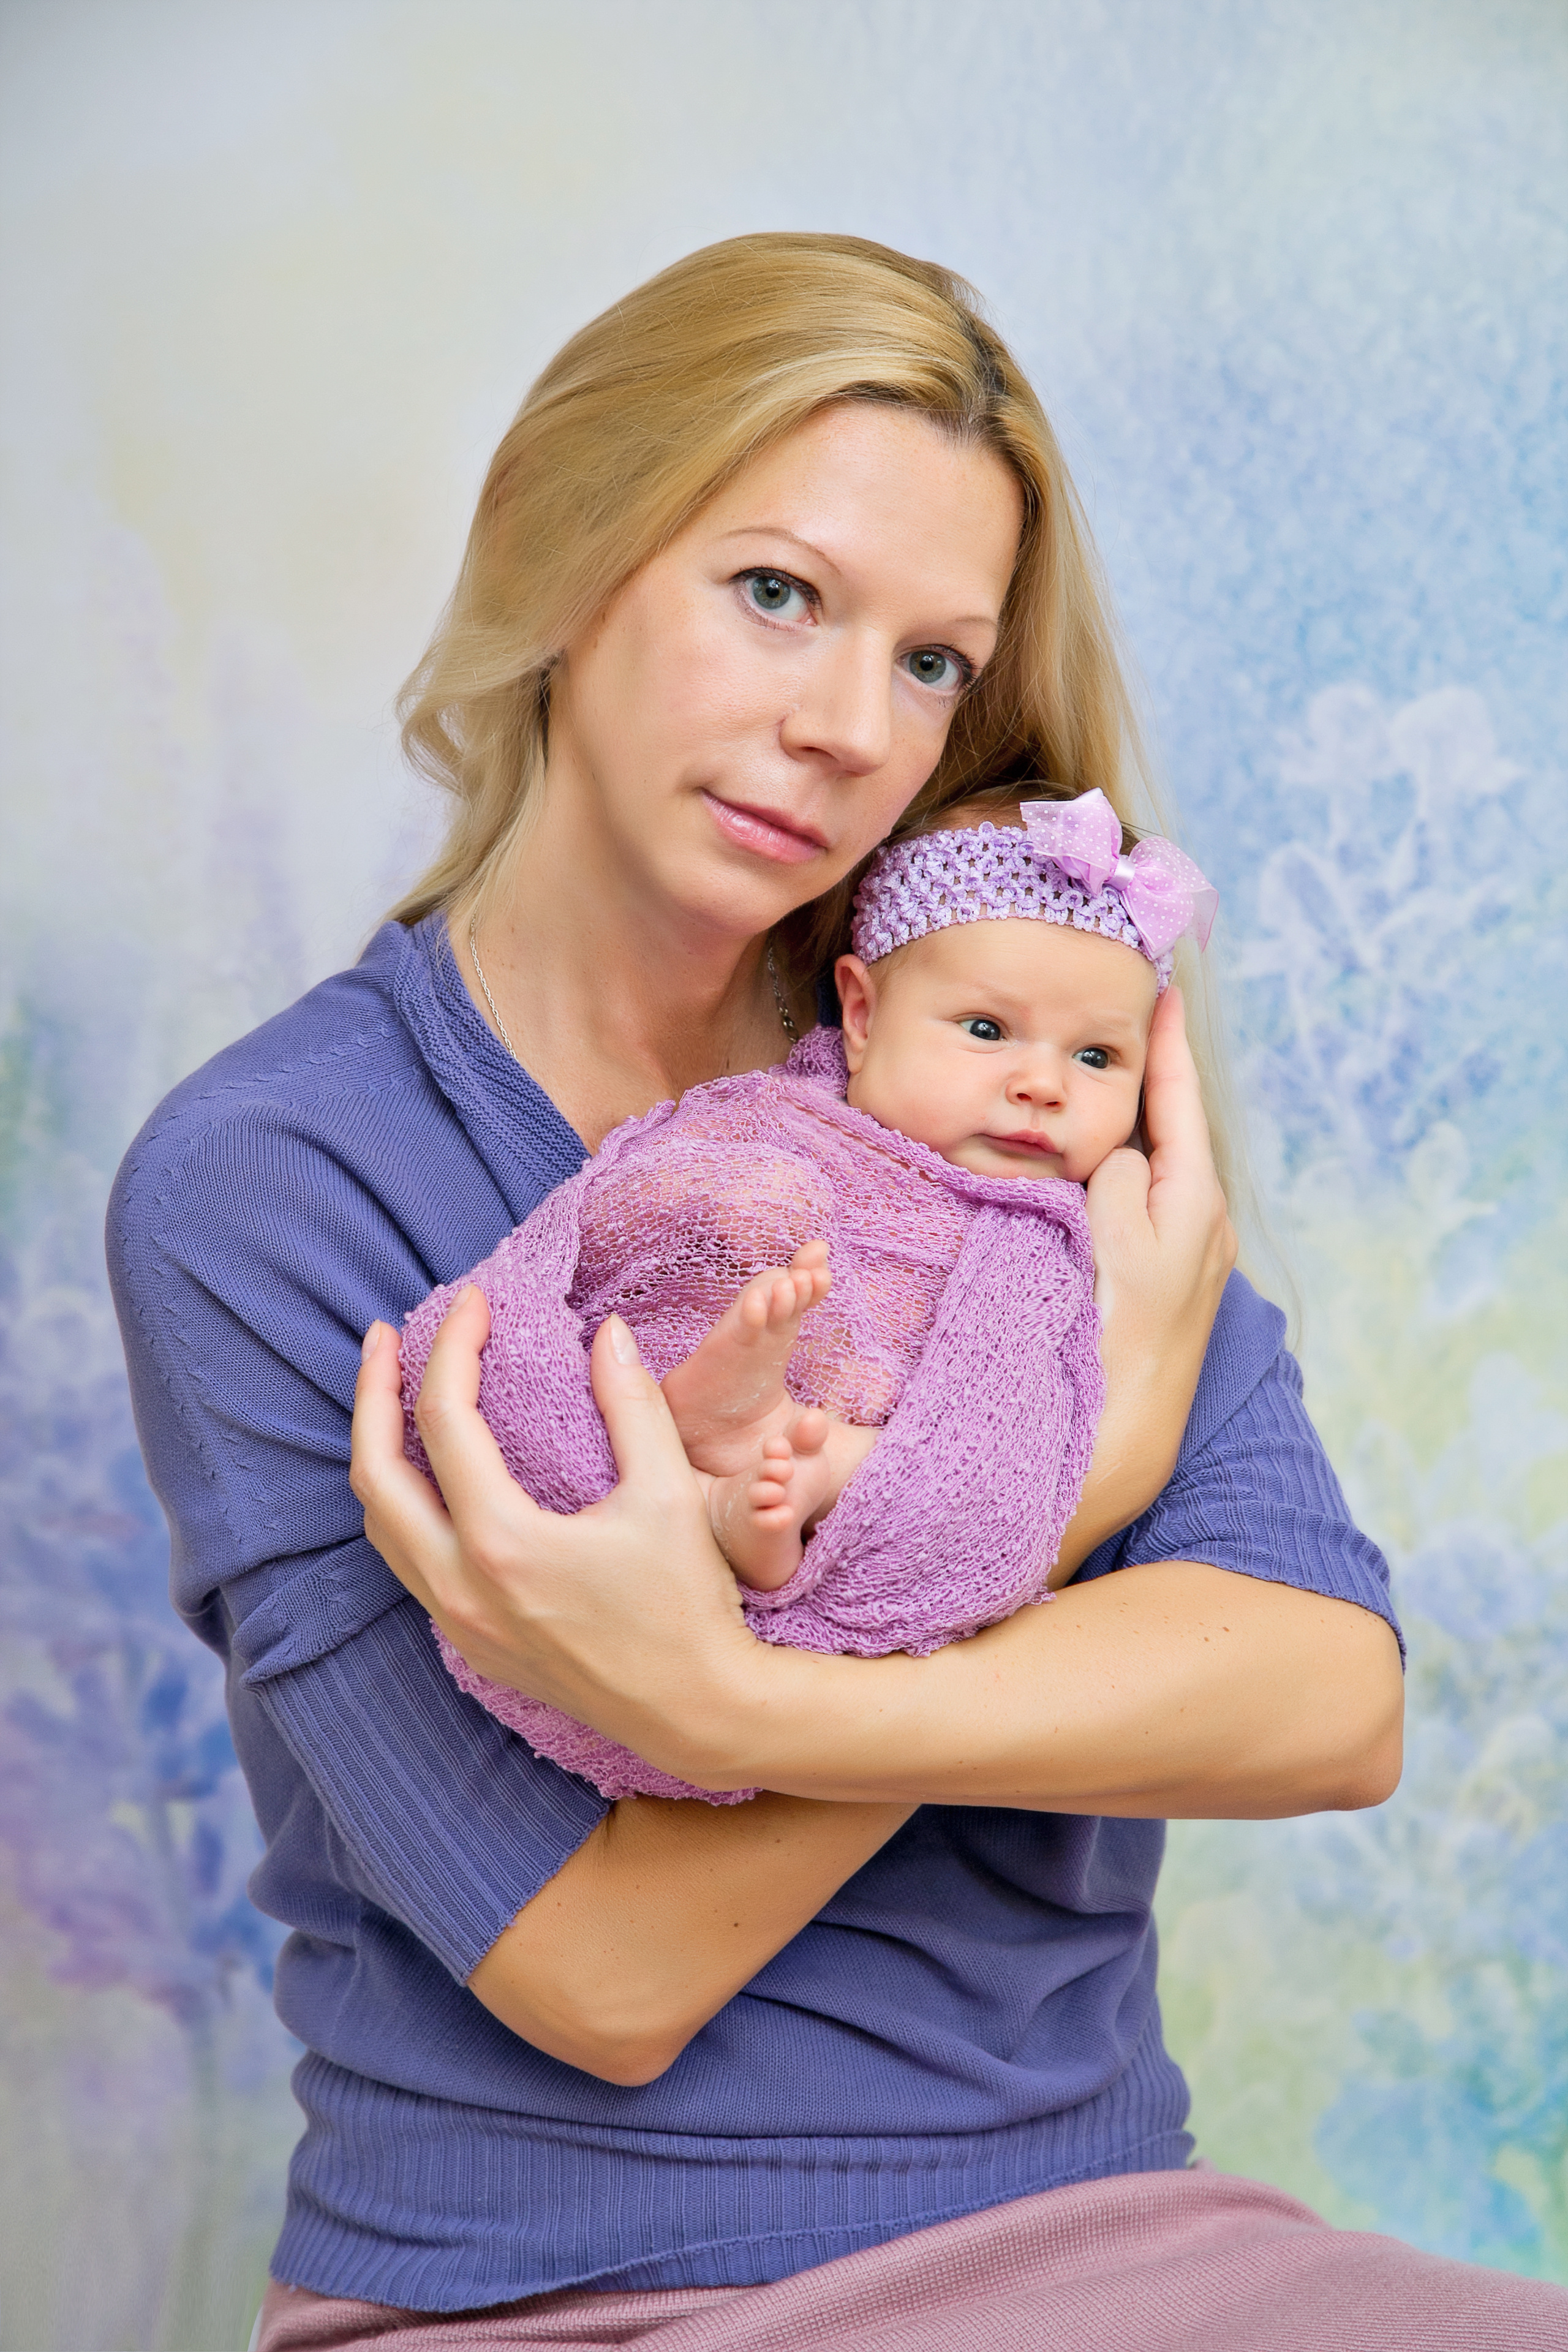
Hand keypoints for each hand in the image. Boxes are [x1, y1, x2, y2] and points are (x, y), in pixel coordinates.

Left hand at [350, 1289, 756, 1777]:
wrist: (696, 1709)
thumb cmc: (688, 1602)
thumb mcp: (669, 1492)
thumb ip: (632, 1404)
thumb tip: (606, 1331)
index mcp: (502, 1542)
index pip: (446, 1419)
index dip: (454, 1346)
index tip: (476, 1302)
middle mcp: (460, 1585)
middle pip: (374, 1473)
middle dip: (373, 1393)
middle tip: (387, 1335)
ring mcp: (458, 1622)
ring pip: (379, 1524)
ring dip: (378, 1451)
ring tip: (393, 1395)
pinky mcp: (470, 1643)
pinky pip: (406, 1561)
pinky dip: (402, 1503)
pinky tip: (430, 1473)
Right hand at [1056, 987, 1236, 1571]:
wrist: (1120, 1434)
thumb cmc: (1116, 1331)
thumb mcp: (1114, 1234)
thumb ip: (1115, 1176)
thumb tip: (1113, 1155)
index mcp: (1196, 1204)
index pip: (1180, 1101)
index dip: (1168, 1044)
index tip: (1164, 986)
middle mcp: (1198, 1225)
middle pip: (1166, 1131)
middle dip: (1141, 1083)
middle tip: (1117, 1027)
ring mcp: (1177, 1256)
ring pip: (1141, 1173)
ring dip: (1114, 1136)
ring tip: (1084, 1096)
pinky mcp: (1149, 1283)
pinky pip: (1124, 1210)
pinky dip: (1101, 1183)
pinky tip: (1071, 1178)